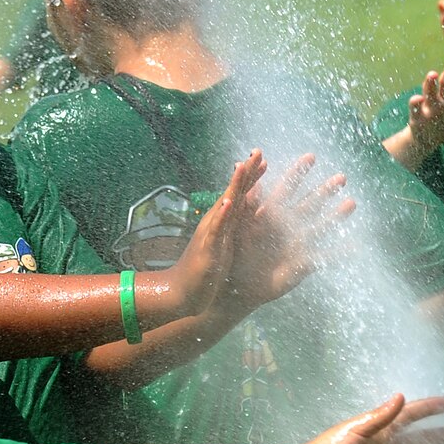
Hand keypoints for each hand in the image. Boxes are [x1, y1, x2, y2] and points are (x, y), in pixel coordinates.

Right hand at [168, 150, 269, 312]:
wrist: (180, 291)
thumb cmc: (203, 270)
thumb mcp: (222, 246)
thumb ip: (230, 230)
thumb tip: (237, 218)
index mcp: (224, 222)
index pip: (239, 194)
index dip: (251, 177)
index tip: (263, 159)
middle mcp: (217, 223)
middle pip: (234, 192)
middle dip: (247, 172)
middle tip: (258, 151)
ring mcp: (211, 234)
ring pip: (225, 205)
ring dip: (234, 186)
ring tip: (243, 167)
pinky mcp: (209, 248)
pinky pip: (216, 230)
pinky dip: (222, 215)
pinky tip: (228, 202)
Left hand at [219, 153, 353, 314]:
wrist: (234, 287)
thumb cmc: (233, 255)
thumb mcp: (237, 226)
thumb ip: (244, 202)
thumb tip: (240, 171)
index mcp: (269, 215)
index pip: (286, 189)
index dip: (298, 173)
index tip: (311, 156)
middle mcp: (286, 227)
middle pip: (309, 204)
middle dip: (325, 191)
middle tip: (342, 177)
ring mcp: (295, 245)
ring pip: (320, 227)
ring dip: (336, 216)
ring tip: (352, 203)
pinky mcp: (300, 265)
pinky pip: (322, 258)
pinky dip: (338, 253)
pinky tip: (355, 246)